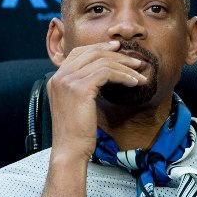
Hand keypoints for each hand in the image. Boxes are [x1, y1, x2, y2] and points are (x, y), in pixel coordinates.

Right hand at [46, 40, 147, 159]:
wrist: (70, 149)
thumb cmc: (77, 133)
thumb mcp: (77, 105)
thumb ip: (83, 88)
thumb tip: (102, 77)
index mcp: (56, 79)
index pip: (78, 53)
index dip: (98, 48)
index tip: (117, 49)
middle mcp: (59, 77)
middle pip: (91, 53)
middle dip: (116, 55)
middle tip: (135, 61)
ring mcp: (68, 81)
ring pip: (102, 62)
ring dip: (125, 67)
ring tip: (140, 75)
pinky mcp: (80, 89)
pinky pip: (107, 73)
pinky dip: (123, 76)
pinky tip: (133, 83)